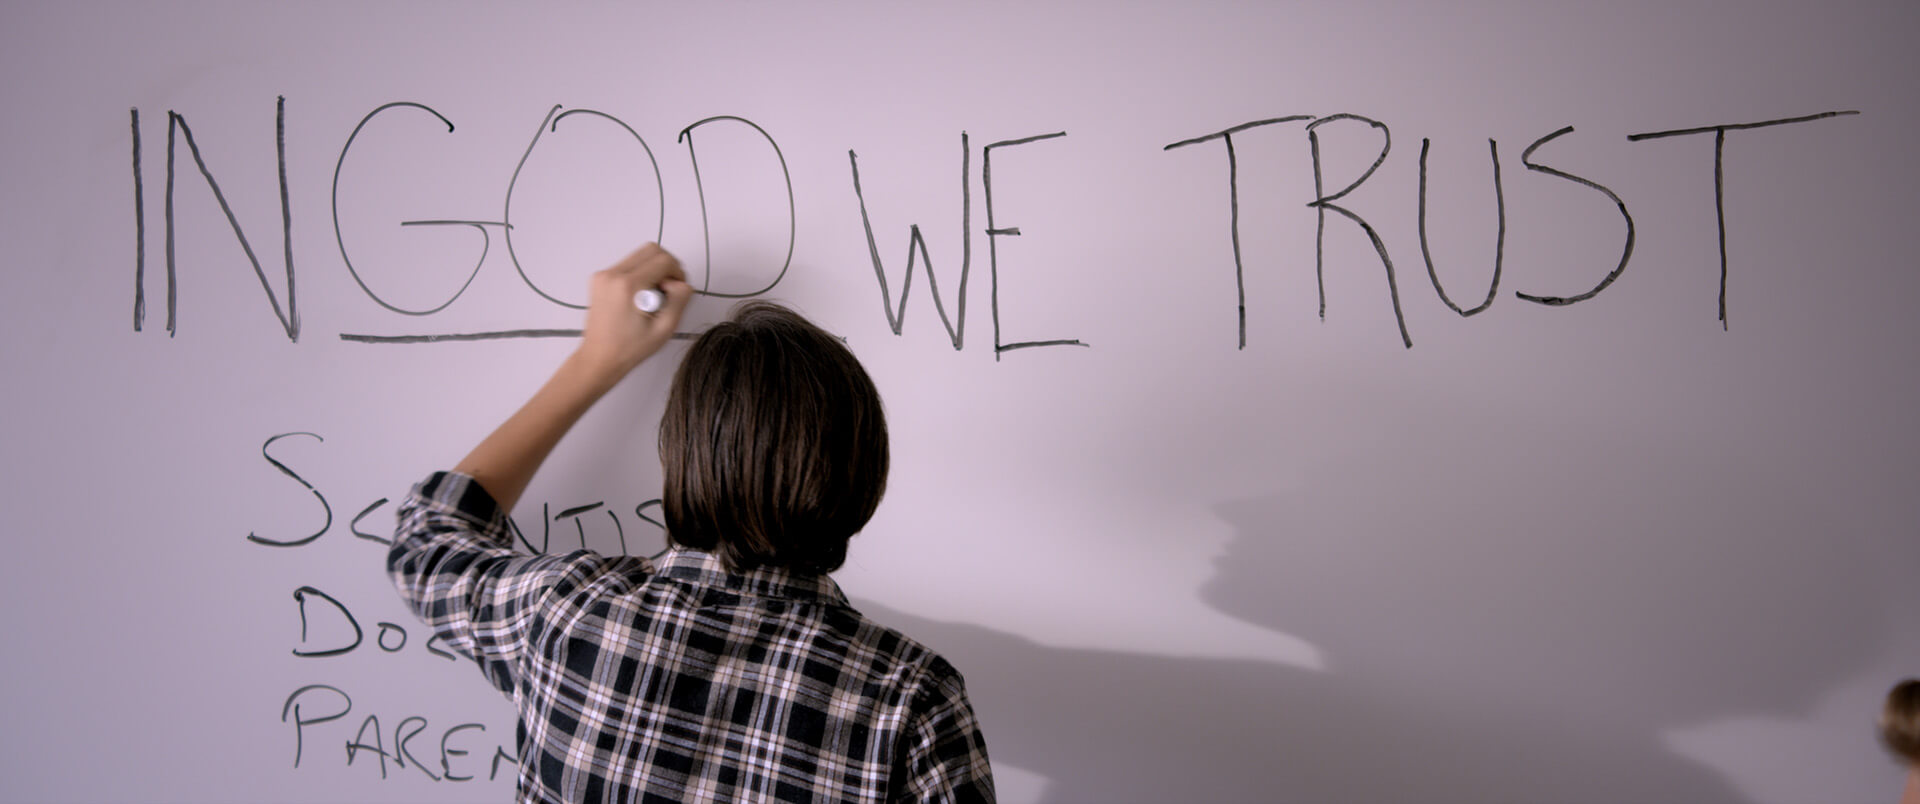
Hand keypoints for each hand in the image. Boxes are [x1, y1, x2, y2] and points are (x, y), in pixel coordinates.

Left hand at [574, 243, 693, 384]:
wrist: (599, 358)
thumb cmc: (630, 348)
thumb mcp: (665, 328)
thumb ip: (679, 299)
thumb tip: (681, 283)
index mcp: (628, 285)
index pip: (663, 260)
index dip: (677, 272)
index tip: (677, 291)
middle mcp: (612, 275)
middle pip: (651, 250)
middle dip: (666, 266)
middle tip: (668, 290)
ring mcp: (603, 275)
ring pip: (639, 256)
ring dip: (653, 270)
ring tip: (652, 297)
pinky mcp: (600, 279)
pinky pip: (628, 265)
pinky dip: (640, 274)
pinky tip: (640, 297)